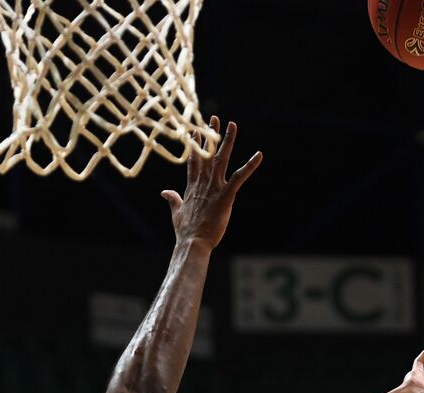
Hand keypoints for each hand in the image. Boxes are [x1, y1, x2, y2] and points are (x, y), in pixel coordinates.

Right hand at [162, 116, 262, 250]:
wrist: (192, 242)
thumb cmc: (185, 231)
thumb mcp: (176, 212)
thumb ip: (172, 199)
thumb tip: (164, 192)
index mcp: (192, 185)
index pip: (194, 160)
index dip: (195, 144)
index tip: (195, 129)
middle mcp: (203, 182)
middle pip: (207, 153)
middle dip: (210, 134)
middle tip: (214, 118)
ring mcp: (214, 187)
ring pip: (222, 159)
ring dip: (228, 141)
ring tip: (233, 125)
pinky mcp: (226, 195)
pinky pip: (240, 177)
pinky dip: (250, 166)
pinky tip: (259, 155)